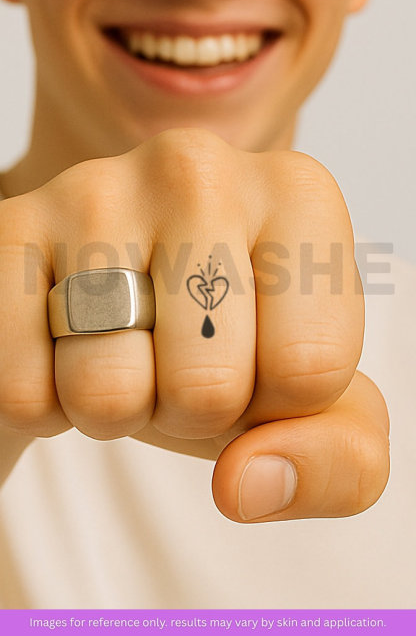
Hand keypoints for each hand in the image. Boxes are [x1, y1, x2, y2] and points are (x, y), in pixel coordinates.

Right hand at [0, 129, 388, 517]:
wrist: (125, 305)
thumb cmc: (229, 343)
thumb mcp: (313, 406)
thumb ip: (339, 460)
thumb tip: (249, 486)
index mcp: (298, 196)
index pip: (310, 370)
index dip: (276, 406)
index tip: (255, 362)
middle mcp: (199, 170)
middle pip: (209, 386)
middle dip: (193, 411)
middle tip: (179, 360)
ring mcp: (95, 190)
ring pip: (107, 392)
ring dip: (117, 409)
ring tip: (122, 350)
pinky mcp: (11, 230)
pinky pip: (25, 389)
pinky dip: (47, 400)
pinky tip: (64, 346)